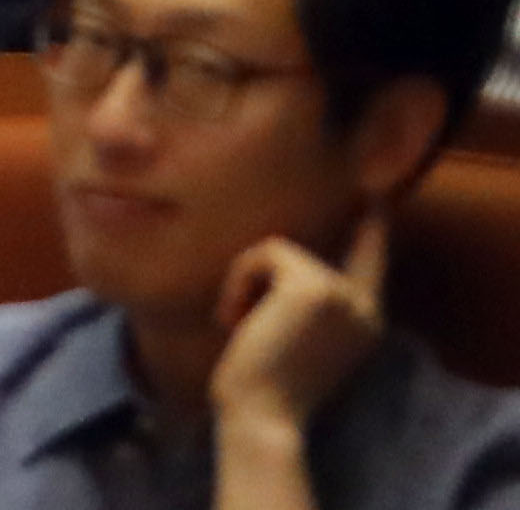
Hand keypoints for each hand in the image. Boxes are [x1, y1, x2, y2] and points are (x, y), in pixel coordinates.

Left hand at [216, 211, 392, 448]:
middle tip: (239, 311)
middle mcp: (365, 307)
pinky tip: (237, 320)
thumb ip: (307, 301)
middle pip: (307, 252)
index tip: (375, 198)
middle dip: (259, 275)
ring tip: (240, 325)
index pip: (372, 263)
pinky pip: (265, 253)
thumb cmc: (264, 383)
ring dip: (245, 284)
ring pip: (278, 251)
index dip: (372, 230)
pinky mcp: (315, 285)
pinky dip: (239, 282)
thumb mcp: (296, 337)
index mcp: (365, 322)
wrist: (262, 413)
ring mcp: (344, 295)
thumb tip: (284, 256)